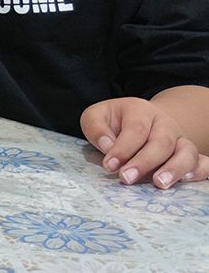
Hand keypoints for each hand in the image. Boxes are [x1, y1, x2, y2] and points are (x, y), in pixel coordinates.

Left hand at [81, 98, 208, 188]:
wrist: (139, 120)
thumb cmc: (113, 122)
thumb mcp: (96, 117)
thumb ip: (97, 129)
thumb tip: (107, 146)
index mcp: (140, 110)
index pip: (136, 129)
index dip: (122, 148)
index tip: (109, 165)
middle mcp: (165, 123)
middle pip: (161, 142)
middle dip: (143, 162)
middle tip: (126, 178)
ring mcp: (180, 139)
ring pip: (186, 152)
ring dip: (174, 169)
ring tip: (159, 184)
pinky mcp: (190, 154)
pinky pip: (203, 162)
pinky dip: (200, 170)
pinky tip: (189, 180)